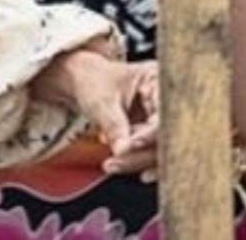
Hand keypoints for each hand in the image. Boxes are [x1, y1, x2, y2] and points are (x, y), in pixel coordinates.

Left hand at [33, 50, 159, 179]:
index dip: (151, 133)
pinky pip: (148, 153)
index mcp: (158, 81)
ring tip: (111, 164)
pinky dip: (135, 162)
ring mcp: (157, 120)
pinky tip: (121, 165)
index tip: (133, 144)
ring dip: (135, 161)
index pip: (163, 113)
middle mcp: (163, 101)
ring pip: (156, 149)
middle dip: (140, 153)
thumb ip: (114, 125)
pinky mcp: (149, 136)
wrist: (82, 83)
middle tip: (117, 161)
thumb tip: (123, 151)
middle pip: (163, 135)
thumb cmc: (93, 81)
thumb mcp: (101, 101)